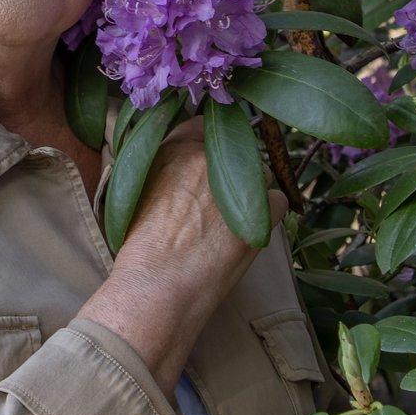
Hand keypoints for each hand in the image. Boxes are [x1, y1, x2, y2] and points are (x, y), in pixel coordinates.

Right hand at [112, 115, 290, 306]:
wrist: (157, 286)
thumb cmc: (139, 251)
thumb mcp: (137, 194)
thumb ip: (160, 170)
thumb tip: (176, 170)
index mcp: (173, 148)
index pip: (200, 127)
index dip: (207, 147)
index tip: (207, 166)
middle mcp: (206, 156)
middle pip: (235, 151)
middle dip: (231, 172)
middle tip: (219, 202)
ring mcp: (235, 180)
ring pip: (260, 174)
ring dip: (252, 192)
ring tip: (233, 222)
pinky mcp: (259, 209)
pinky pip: (278, 201)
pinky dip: (269, 215)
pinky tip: (250, 232)